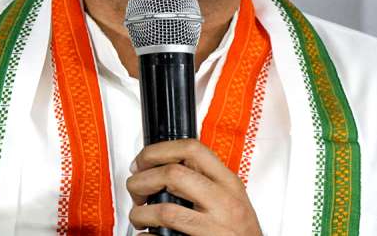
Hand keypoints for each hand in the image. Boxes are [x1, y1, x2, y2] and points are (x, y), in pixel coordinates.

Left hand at [127, 139, 261, 235]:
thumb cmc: (241, 232)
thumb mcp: (232, 197)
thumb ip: (206, 179)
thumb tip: (164, 166)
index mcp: (228, 183)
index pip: (192, 149)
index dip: (158, 151)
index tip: (142, 161)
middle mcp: (224, 203)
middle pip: (172, 174)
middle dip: (141, 181)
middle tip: (135, 190)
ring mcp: (215, 228)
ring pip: (164, 210)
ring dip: (140, 213)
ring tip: (139, 217)